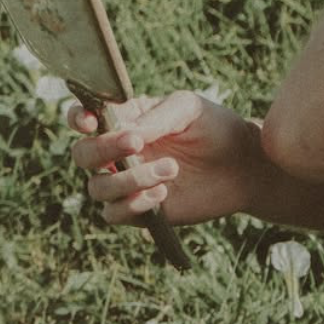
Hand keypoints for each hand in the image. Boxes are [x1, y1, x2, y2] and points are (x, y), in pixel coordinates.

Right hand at [67, 91, 259, 226]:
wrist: (245, 166)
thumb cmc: (215, 129)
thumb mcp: (189, 109)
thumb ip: (156, 116)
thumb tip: (126, 133)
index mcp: (124, 120)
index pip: (83, 119)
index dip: (78, 119)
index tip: (91, 121)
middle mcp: (117, 153)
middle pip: (83, 155)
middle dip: (103, 149)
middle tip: (137, 142)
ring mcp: (126, 182)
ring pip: (98, 187)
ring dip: (129, 178)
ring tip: (171, 168)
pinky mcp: (139, 210)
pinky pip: (115, 214)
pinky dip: (132, 205)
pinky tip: (162, 193)